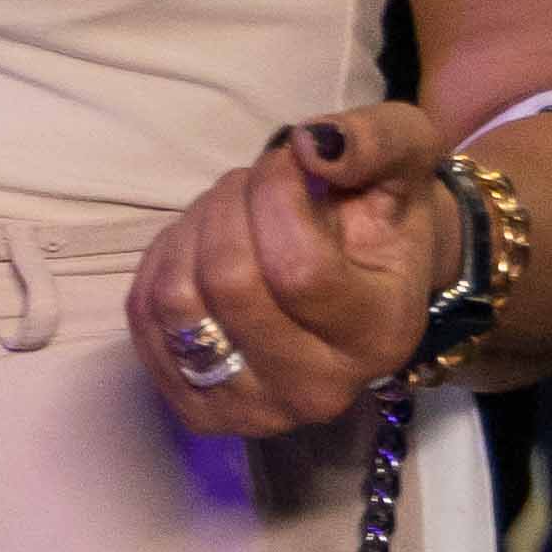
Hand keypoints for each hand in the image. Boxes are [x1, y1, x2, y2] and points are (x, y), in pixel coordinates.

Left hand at [130, 102, 452, 437]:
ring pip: (178, 299)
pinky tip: (199, 247)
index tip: (285, 159)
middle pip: (230, 283)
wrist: (366, 280)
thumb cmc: (385, 216)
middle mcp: (318, 389)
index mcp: (379, 335)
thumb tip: (309, 145)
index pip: (297, 269)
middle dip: (228, 205)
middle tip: (249, 181)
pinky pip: (144, 318)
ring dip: (189, 230)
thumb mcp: (407, 158)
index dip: (274, 195)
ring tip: (225, 211)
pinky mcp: (198, 411)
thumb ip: (375, 141)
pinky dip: (161, 263)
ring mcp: (253, 410)